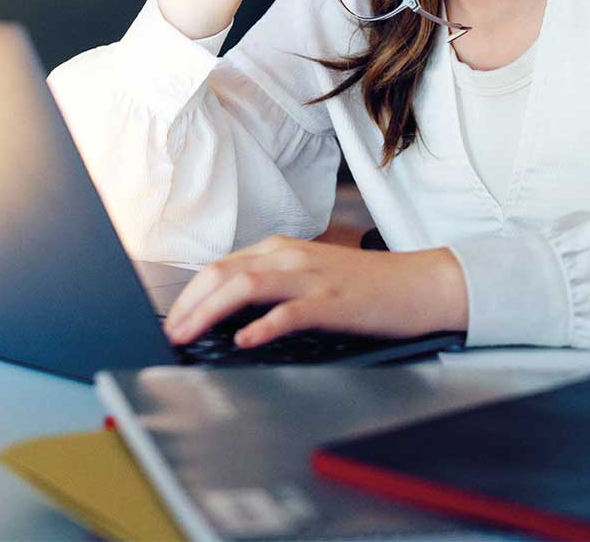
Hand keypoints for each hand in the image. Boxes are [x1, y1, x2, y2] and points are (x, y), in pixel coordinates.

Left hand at [161, 234, 467, 348]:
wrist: (419, 284)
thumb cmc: (365, 285)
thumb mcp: (309, 274)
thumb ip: (271, 284)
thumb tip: (227, 311)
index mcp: (280, 249)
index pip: (219, 267)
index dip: (189, 294)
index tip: (172, 319)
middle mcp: (290, 256)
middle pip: (223, 273)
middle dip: (188, 304)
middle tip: (170, 333)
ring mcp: (312, 277)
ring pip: (247, 286)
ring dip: (210, 312)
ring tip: (190, 336)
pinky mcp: (333, 301)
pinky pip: (290, 311)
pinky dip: (262, 326)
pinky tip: (245, 340)